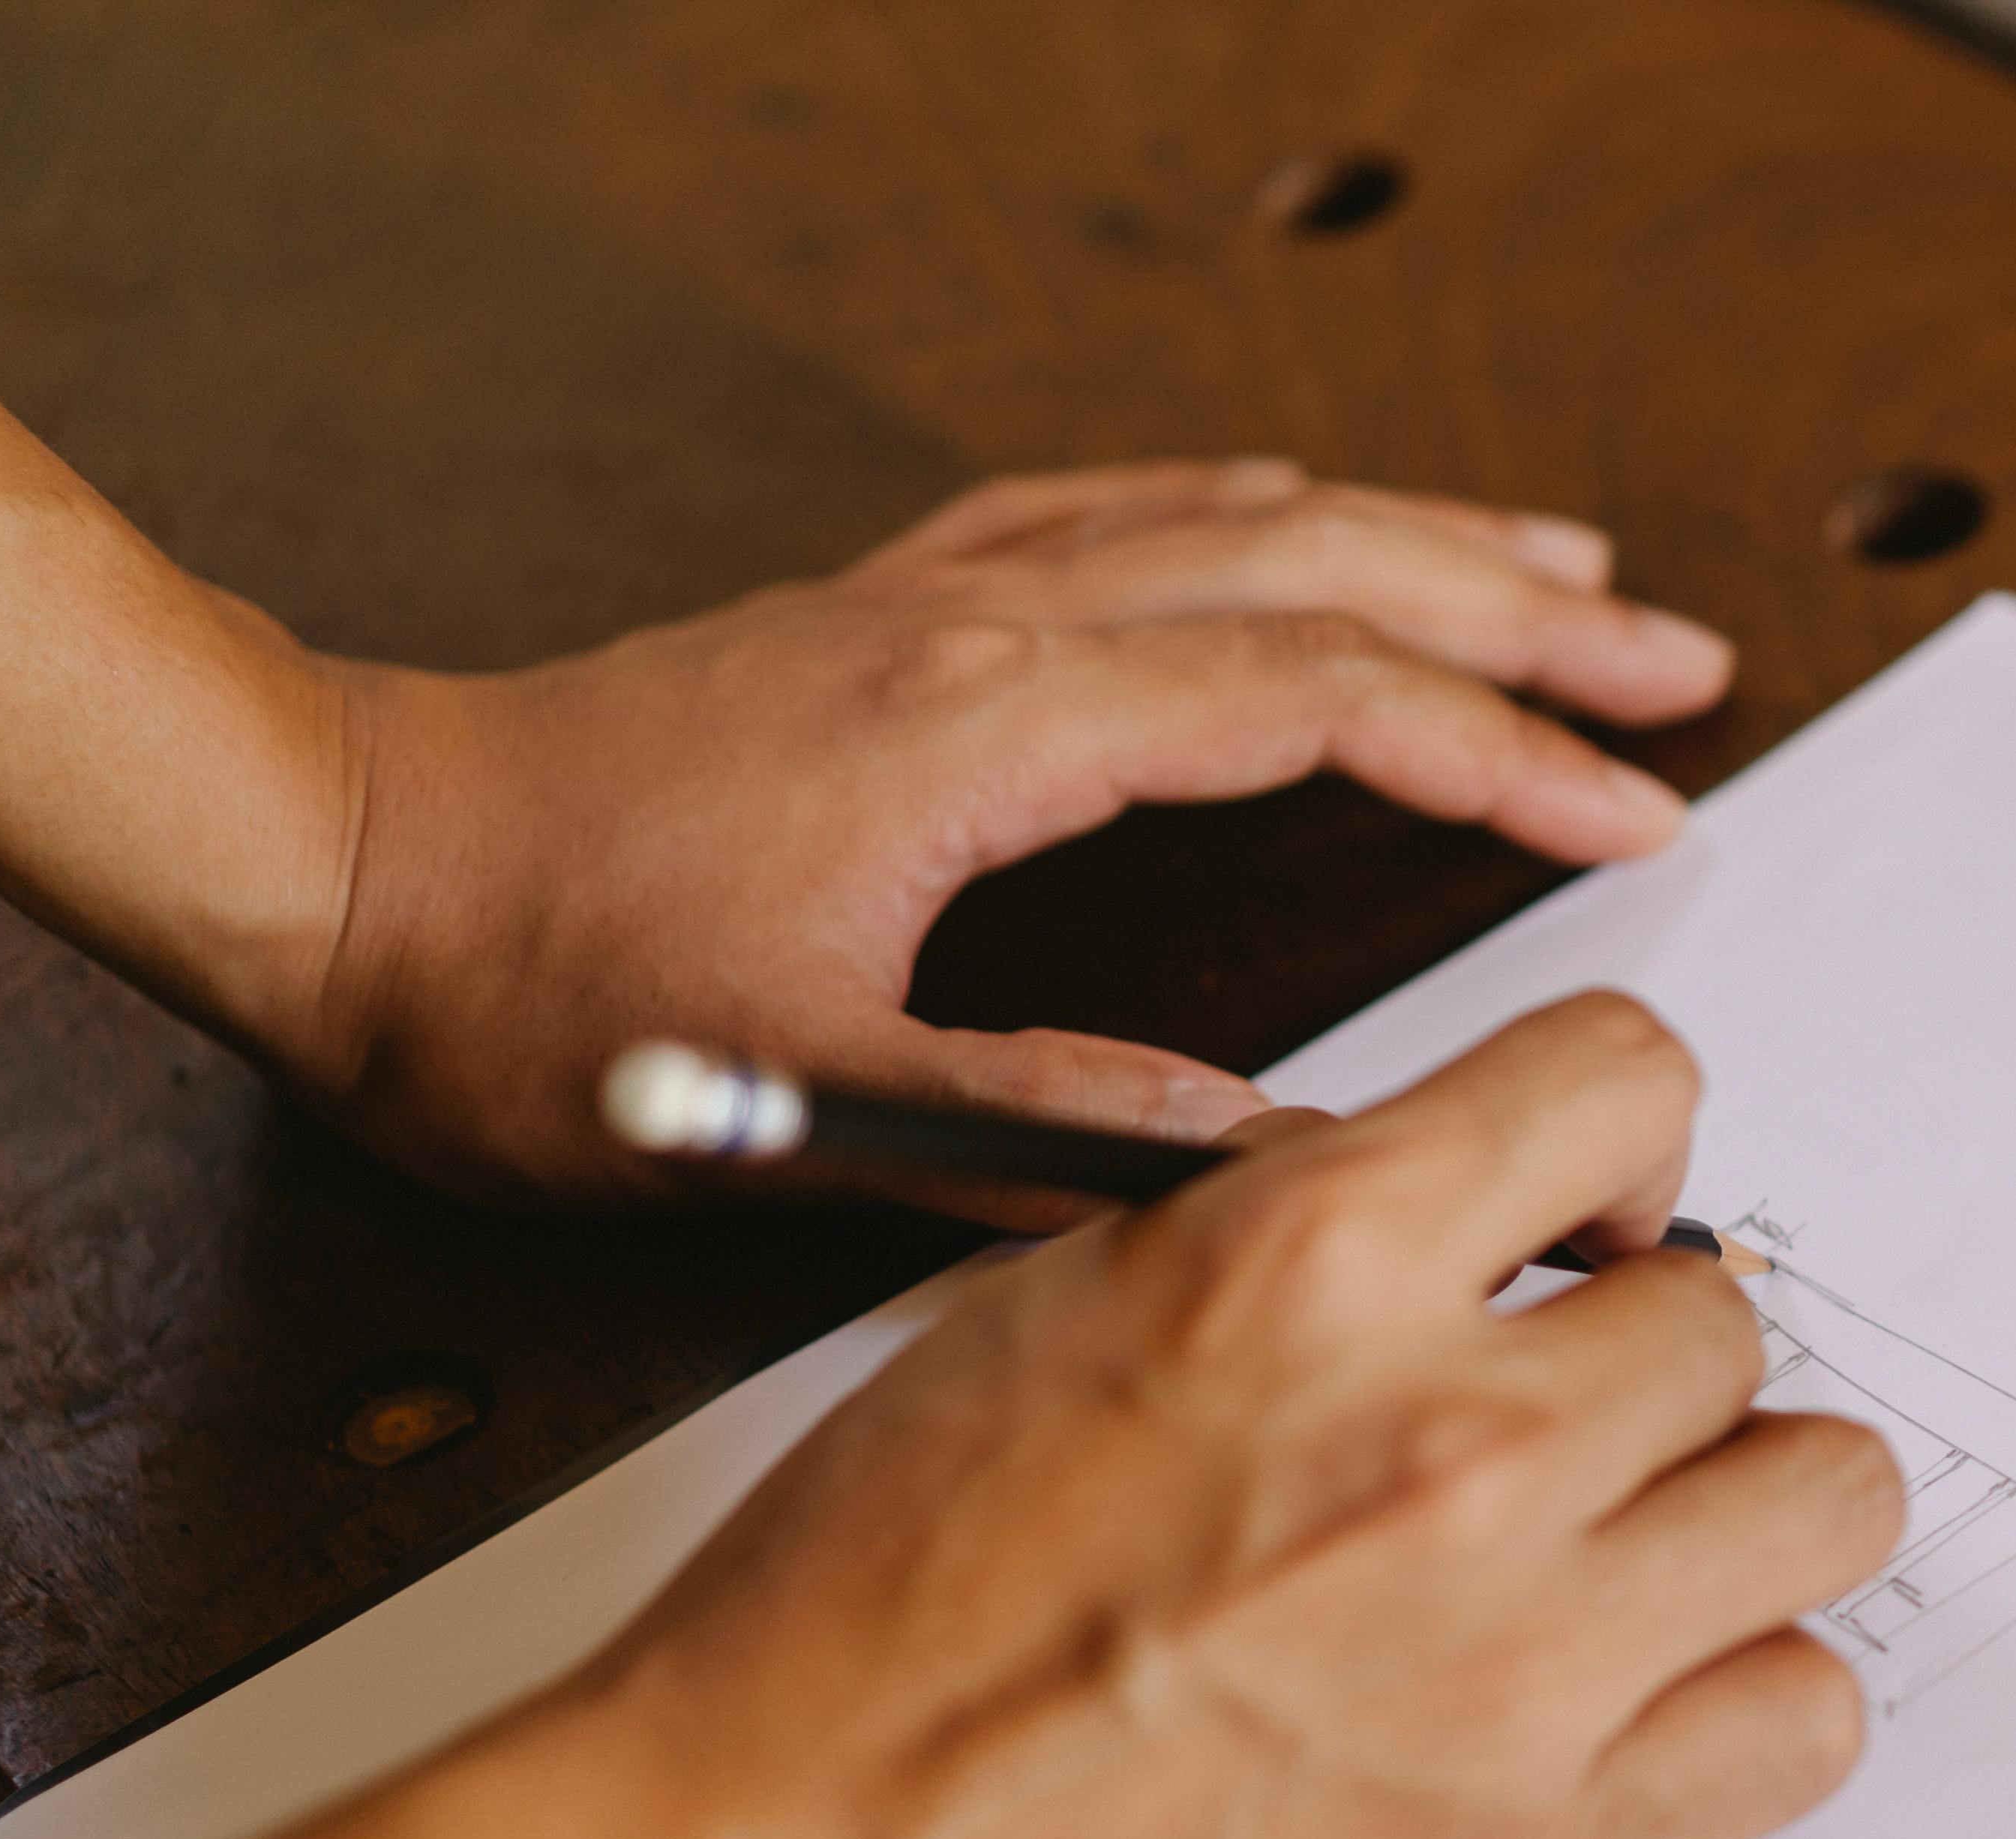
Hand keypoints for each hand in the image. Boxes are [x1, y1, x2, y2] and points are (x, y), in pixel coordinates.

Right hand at [277, 991, 1904, 1838]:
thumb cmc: (873, 1603)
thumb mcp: (1059, 1308)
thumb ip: (1293, 1236)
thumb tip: (1480, 1218)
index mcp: (1308, 1263)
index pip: (1626, 1080)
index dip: (1614, 1152)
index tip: (1583, 1229)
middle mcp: (1451, 1439)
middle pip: (1730, 1321)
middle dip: (1641, 1367)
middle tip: (1547, 1440)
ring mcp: (1518, 1651)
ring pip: (1829, 1496)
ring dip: (1738, 1514)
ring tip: (1623, 1559)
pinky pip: (1809, 1718)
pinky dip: (1749, 1702)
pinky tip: (1638, 1702)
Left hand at [287, 459, 1736, 1202]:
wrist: (337, 867)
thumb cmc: (531, 996)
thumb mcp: (793, 1097)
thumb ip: (1043, 1118)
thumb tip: (1263, 1151)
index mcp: (985, 731)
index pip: (1316, 705)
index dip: (1501, 756)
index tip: (1638, 813)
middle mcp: (978, 629)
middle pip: (1318, 571)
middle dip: (1520, 616)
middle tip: (1678, 662)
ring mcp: (928, 600)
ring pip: (1233, 520)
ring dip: (1418, 540)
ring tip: (1567, 576)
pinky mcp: (880, 611)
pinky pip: (1117, 512)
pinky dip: (1255, 510)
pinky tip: (1311, 517)